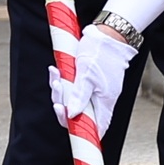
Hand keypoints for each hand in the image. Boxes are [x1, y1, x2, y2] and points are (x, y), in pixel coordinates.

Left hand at [48, 21, 138, 141]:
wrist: (107, 33)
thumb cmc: (100, 53)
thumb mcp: (86, 76)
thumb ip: (79, 96)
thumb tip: (71, 115)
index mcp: (104, 102)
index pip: (94, 127)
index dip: (81, 131)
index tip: (68, 127)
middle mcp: (100, 99)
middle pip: (78, 114)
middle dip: (62, 106)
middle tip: (57, 95)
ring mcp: (94, 89)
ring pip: (71, 98)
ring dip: (59, 90)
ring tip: (55, 76)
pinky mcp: (87, 79)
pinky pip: (71, 86)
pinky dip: (62, 80)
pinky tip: (55, 70)